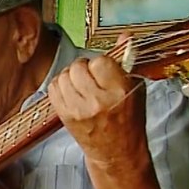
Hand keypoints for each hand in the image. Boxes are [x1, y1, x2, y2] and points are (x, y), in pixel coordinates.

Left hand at [47, 46, 148, 168]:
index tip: (105, 69)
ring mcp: (78, 109)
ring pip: (63, 75)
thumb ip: (127, 62)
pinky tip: (71, 90)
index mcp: (119, 92)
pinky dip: (60, 85)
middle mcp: (97, 100)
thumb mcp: (135, 89)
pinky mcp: (64, 115)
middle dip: (85, 67)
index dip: (102, 62)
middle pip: (79, 66)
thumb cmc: (128, 120)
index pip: (101, 61)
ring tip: (81, 83)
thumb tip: (124, 37)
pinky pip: (53, 88)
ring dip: (71, 75)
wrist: (116, 152)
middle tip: (92, 75)